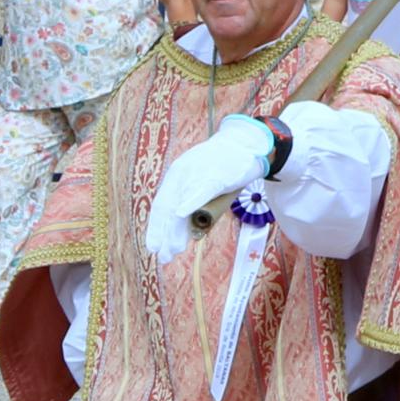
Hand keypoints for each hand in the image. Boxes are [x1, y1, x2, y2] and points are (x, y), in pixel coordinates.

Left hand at [143, 114, 277, 260]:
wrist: (245, 144)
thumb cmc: (223, 165)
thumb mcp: (202, 183)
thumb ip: (194, 203)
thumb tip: (186, 230)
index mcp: (176, 176)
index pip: (161, 205)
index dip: (156, 228)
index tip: (153, 248)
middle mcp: (181, 173)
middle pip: (166, 207)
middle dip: (163, 234)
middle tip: (163, 256)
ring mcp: (197, 173)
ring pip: (181, 203)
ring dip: (175, 228)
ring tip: (173, 249)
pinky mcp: (215, 174)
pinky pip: (200, 190)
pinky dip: (190, 201)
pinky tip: (181, 214)